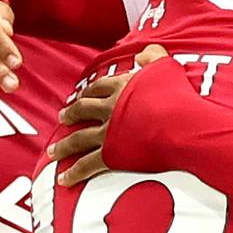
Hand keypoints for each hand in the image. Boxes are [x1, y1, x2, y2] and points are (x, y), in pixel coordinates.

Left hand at [47, 44, 165, 185]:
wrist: (178, 124)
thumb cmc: (176, 95)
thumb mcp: (165, 67)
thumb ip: (153, 57)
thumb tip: (143, 54)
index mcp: (121, 87)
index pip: (99, 87)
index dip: (89, 91)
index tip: (81, 95)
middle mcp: (109, 108)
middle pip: (83, 110)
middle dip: (71, 115)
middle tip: (62, 118)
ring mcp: (108, 133)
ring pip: (79, 139)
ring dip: (64, 146)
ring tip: (54, 151)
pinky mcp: (111, 155)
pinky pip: (87, 165)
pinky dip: (74, 172)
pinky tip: (64, 179)